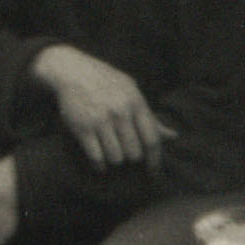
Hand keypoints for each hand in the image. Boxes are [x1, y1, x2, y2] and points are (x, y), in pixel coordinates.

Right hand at [30, 44, 174, 170]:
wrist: (71, 70)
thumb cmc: (105, 81)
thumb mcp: (131, 91)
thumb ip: (150, 116)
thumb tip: (173, 136)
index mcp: (135, 103)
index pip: (152, 140)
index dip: (156, 161)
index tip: (154, 173)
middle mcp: (120, 112)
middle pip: (134, 153)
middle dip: (131, 158)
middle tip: (126, 153)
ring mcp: (100, 120)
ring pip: (116, 158)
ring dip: (114, 160)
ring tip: (111, 153)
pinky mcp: (82, 128)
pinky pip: (96, 158)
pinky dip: (99, 165)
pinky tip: (99, 163)